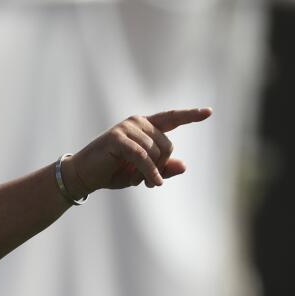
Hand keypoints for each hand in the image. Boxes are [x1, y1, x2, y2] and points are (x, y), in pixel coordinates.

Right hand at [62, 107, 212, 194]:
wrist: (84, 176)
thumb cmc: (113, 172)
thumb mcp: (143, 173)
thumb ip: (163, 169)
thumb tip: (185, 166)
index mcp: (145, 126)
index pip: (172, 118)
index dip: (191, 115)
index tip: (209, 112)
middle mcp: (137, 122)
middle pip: (168, 145)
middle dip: (161, 166)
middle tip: (147, 180)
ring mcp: (127, 128)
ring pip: (156, 152)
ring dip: (150, 173)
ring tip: (135, 180)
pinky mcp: (117, 138)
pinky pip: (143, 156)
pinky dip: (149, 171)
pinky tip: (153, 183)